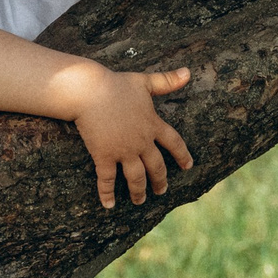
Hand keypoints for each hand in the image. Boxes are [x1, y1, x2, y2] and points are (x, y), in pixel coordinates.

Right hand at [65, 65, 194, 208]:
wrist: (89, 91)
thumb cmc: (115, 84)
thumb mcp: (144, 82)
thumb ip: (167, 81)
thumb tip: (188, 72)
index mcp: (153, 124)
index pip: (174, 143)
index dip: (182, 155)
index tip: (187, 166)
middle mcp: (141, 142)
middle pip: (156, 167)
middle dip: (160, 181)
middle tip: (162, 191)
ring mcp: (123, 151)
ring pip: (136, 178)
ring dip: (139, 192)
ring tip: (139, 201)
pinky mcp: (104, 156)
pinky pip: (107, 180)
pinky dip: (107, 194)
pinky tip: (109, 205)